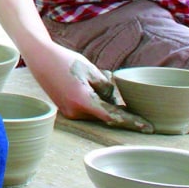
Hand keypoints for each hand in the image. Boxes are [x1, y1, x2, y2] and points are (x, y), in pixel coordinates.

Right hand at [26, 45, 152, 131]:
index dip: (133, 122)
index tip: (148, 128)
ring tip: (90, 80)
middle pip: (106, 115)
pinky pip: (88, 110)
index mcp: (83, 101)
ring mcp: (69, 113)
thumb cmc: (66, 61)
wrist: (40, 59)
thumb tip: (115, 102)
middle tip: (123, 95)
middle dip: (116, 105)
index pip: (114, 117)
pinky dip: (94, 101)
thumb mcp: (92, 70)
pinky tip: (87, 84)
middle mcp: (75, 112)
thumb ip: (107, 88)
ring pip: (97, 112)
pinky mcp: (67, 110)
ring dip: (103, 101)